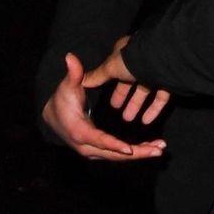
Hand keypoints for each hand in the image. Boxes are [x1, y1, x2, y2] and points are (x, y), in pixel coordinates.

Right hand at [41, 47, 164, 161]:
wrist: (53, 117)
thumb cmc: (62, 100)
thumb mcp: (68, 86)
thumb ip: (74, 74)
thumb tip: (70, 57)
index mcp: (80, 131)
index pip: (99, 140)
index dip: (114, 145)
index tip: (129, 149)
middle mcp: (87, 147)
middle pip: (114, 154)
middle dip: (137, 153)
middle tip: (158, 150)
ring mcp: (94, 152)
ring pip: (119, 156)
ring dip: (141, 153)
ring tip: (160, 148)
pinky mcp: (100, 152)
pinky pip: (119, 154)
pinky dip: (136, 151)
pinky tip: (152, 147)